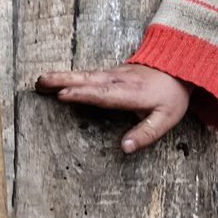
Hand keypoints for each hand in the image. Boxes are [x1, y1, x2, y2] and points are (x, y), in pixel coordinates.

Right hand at [36, 64, 190, 153]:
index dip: (83, 94)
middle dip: (63, 81)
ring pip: (85, 76)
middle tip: (41, 82)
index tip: (63, 95)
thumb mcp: (166, 118)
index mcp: (131, 93)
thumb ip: (146, 134)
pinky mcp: (110, 74)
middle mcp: (118, 80)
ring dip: (62, 77)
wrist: (178, 68)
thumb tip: (124, 149)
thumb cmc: (171, 96)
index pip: (104, 94)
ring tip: (40, 81)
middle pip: (88, 80)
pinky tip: (56, 80)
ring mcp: (113, 75)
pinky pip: (88, 76)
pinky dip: (70, 77)